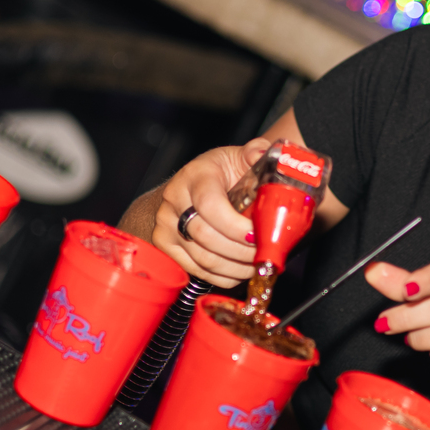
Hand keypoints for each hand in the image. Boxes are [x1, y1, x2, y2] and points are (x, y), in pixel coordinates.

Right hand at [152, 138, 268, 286]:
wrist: (185, 190)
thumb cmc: (216, 174)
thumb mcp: (236, 157)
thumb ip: (254, 152)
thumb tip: (261, 153)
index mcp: (195, 176)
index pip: (210, 205)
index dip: (235, 226)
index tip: (258, 234)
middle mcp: (174, 201)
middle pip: (206, 237)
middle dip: (241, 250)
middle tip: (264, 253)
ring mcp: (166, 226)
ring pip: (204, 259)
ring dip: (236, 267)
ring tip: (257, 263)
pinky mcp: (166, 247)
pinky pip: (198, 271)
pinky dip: (224, 276)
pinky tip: (241, 270)